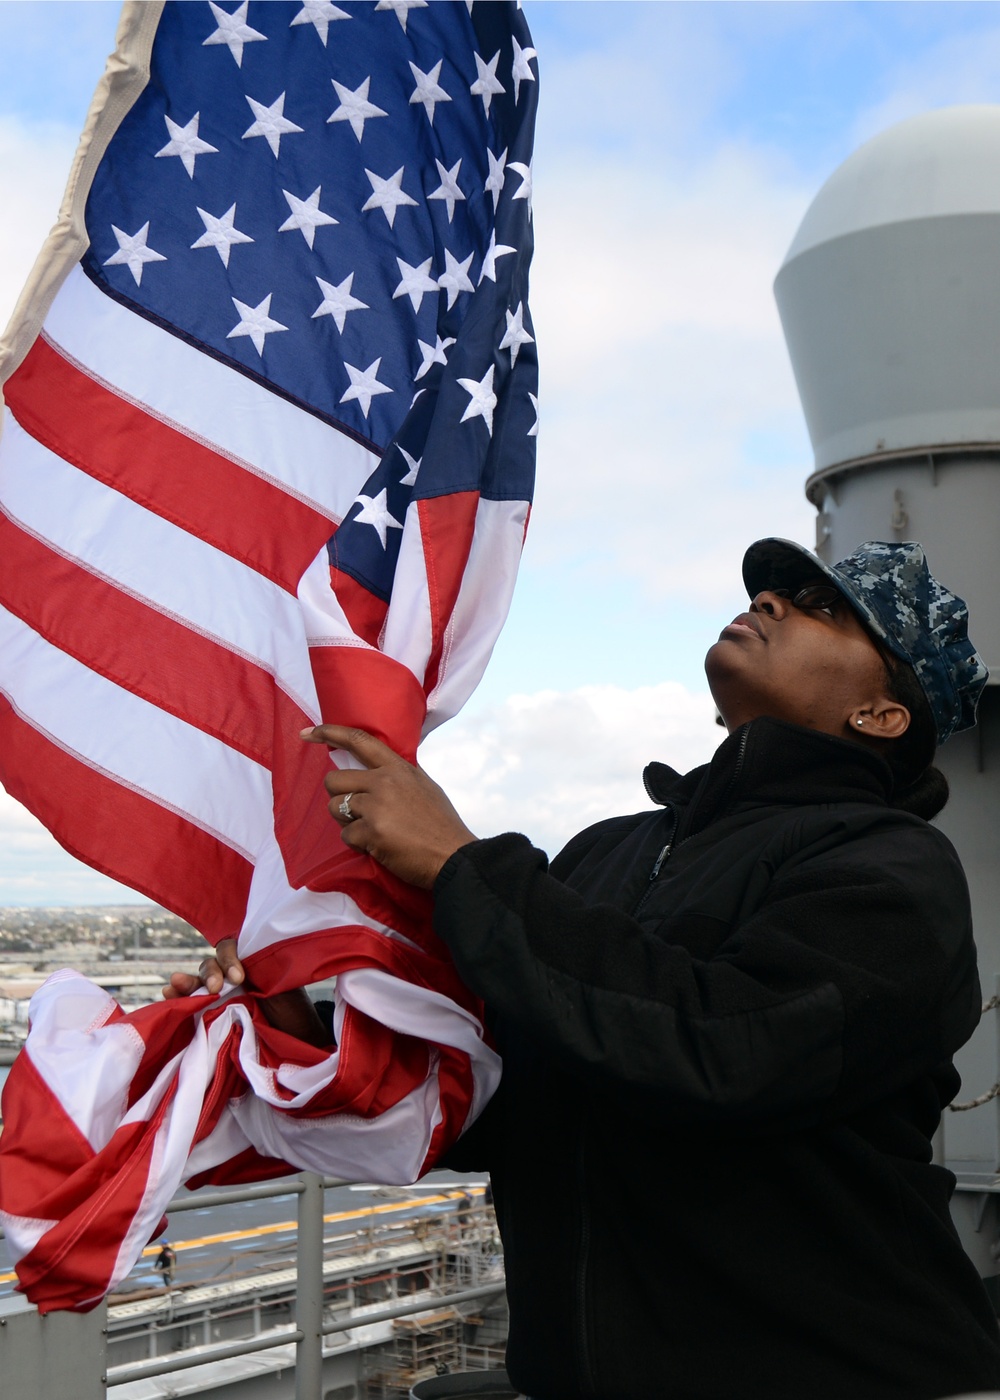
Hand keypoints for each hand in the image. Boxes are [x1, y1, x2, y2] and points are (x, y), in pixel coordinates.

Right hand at [162, 939, 329, 1047]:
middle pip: (211, 966)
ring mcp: (219, 997)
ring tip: (174, 985)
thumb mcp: (283, 988)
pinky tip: (166, 995)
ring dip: (187, 983)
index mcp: (249, 964)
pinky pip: (190, 1004)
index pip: (230, 950)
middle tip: (215, 987)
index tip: (239, 977)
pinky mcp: (209, 1017)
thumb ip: (264, 975)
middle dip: (209, 973)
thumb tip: (246, 972)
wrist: (295, 1042)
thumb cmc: (291, 1014)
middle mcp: (231, 978)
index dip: (229, 960)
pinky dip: (177, 999)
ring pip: (198, 984)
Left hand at [301, 724, 477, 888]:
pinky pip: (346, 836)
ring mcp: (376, 806)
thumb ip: (398, 776)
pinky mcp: (371, 832)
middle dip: (339, 797)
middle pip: (334, 780)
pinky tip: (379, 846)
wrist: (454, 856)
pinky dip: (359, 844)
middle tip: (357, 813)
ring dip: (347, 822)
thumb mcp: (424, 786)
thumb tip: (377, 770)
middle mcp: (384, 782)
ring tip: (372, 831)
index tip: (307, 733)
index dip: (329, 733)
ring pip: (335, 808)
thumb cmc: (441, 825)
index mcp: (398, 768)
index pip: (359, 741)